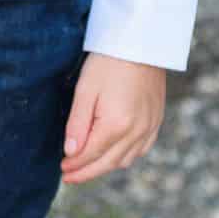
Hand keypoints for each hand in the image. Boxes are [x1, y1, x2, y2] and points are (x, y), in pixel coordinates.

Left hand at [61, 53, 166, 184]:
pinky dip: (126, 156)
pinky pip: (142, 149)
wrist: (142, 42)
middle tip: (70, 175)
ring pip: (125, 160)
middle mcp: (136, 130)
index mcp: (116, 124)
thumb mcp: (85, 90)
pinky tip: (114, 153)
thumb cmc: (109, 62)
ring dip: (105, 166)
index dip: (74, 166)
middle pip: (108, 163)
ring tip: (88, 164)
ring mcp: (150, 126)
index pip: (90, 156)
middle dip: (86, 172)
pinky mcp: (157, 120)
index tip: (62, 168)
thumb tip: (70, 153)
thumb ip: (77, 124)